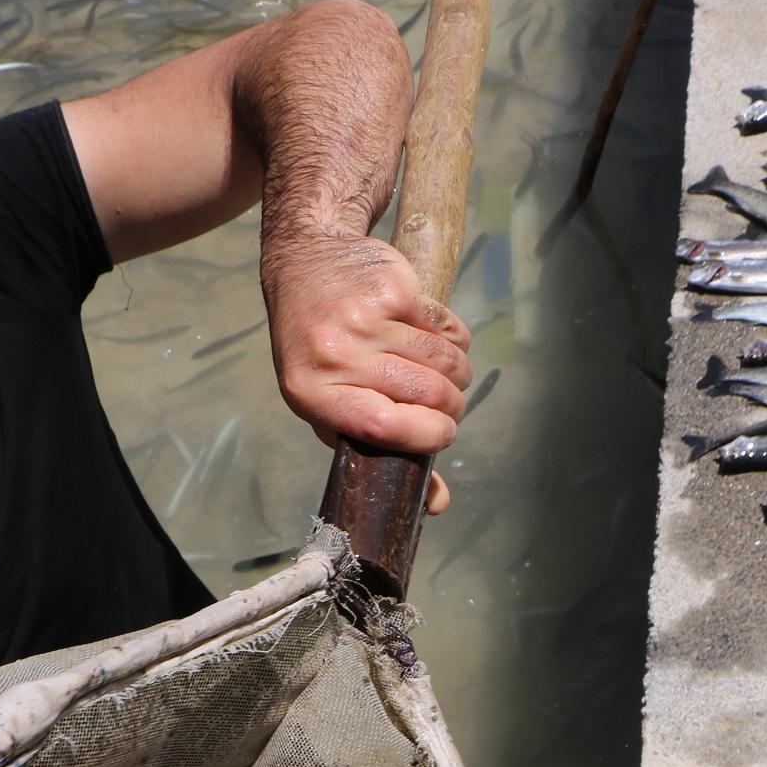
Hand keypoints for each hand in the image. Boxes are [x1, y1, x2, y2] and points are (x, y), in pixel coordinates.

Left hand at [262, 229, 471, 514]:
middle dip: (453, 406)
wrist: (307, 263)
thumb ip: (384, 453)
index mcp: (313, 394)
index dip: (429, 436)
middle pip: (427, 393)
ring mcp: (363, 317)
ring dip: (459, 374)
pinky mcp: (392, 286)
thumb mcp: (334, 407)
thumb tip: (436, 504)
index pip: (385, 426)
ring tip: (447, 374)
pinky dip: (454, 339)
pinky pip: (446, 327)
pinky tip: (436, 338)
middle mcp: (334, 353)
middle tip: (449, 404)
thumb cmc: (323, 351)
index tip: (443, 434)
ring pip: (444, 360)